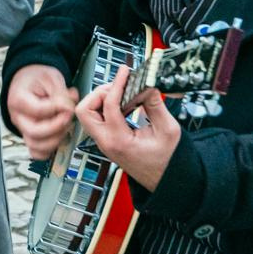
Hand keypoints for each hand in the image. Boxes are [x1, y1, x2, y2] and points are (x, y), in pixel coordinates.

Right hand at [7, 63, 78, 160]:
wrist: (30, 79)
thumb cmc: (38, 78)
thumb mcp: (50, 77)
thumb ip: (61, 94)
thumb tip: (69, 109)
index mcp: (18, 100)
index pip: (38, 111)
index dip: (57, 109)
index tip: (68, 103)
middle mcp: (18, 118)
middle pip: (35, 133)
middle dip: (57, 127)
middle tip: (68, 116)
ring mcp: (23, 129)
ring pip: (37, 147)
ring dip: (56, 139)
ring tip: (65, 125)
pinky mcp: (31, 137)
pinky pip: (38, 153)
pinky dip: (51, 149)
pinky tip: (60, 135)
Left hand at [75, 66, 180, 191]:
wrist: (167, 181)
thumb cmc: (168, 161)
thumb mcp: (168, 130)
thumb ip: (155, 105)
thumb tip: (147, 84)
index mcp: (119, 141)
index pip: (108, 105)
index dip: (117, 84)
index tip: (125, 72)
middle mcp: (106, 142)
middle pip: (84, 111)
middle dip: (99, 94)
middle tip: (119, 87)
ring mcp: (105, 143)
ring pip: (87, 115)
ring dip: (100, 100)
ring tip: (122, 94)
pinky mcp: (108, 141)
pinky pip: (97, 120)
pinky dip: (106, 107)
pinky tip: (124, 104)